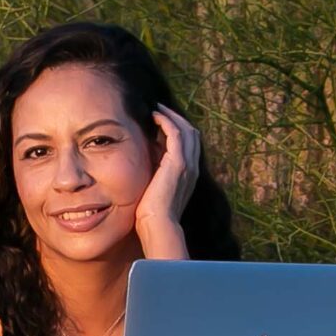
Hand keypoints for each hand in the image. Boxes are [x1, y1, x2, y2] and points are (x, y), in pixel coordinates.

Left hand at [136, 105, 200, 255]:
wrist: (159, 225)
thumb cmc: (152, 214)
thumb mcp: (155, 189)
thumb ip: (155, 175)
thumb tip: (144, 164)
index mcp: (188, 174)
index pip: (189, 145)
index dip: (177, 130)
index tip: (161, 122)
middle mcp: (192, 167)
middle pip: (191, 133)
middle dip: (176, 119)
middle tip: (160, 110)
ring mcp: (188, 164)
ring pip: (186, 130)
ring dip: (171, 116)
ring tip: (157, 109)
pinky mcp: (178, 163)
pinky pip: (176, 133)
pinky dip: (167, 121)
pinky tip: (154, 116)